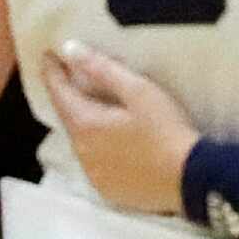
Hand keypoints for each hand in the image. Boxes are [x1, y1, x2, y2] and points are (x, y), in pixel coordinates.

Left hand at [42, 38, 196, 216]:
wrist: (190, 178)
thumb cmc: (166, 129)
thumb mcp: (139, 92)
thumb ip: (103, 69)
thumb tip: (69, 49)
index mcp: (85, 124)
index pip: (59, 93)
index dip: (53, 72)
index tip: (48, 55)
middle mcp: (81, 151)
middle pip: (69, 118)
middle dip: (70, 98)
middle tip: (75, 80)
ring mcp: (93, 173)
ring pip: (82, 143)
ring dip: (86, 126)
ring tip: (100, 114)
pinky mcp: (107, 189)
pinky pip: (95, 163)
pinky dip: (99, 149)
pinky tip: (115, 146)